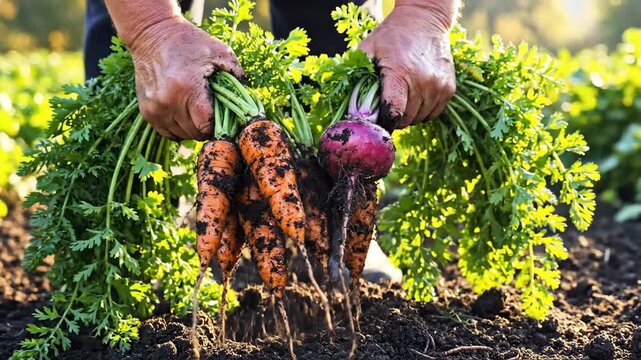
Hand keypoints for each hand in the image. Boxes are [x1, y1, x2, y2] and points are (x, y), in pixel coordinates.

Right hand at [129, 18, 243, 139]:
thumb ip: (237, 74)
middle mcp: (169, 102)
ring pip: (182, 135)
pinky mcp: (146, 112)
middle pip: (195, 134)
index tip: (225, 119)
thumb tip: (249, 98)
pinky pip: (168, 133)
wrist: (152, 34)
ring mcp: (155, 109)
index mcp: (188, 89)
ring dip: (193, 129)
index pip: (206, 127)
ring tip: (198, 112)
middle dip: (207, 128)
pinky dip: (179, 129)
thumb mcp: (219, 52)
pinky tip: (185, 115)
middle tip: (213, 115)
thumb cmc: (189, 42)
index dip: (219, 127)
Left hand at [359, 4, 455, 129]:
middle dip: (394, 117)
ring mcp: (438, 86)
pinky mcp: (449, 89)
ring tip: (402, 98)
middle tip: (387, 106)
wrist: (424, 19)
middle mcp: (423, 82)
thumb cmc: (392, 36)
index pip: (393, 114)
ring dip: (408, 115)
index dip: (384, 123)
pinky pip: (433, 113)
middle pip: (405, 119)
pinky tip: (415, 97)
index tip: (377, 122)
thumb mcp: (368, 49)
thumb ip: (356, 74)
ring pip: (419, 119)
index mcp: (400, 74)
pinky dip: (423, 111)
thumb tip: (348, 105)